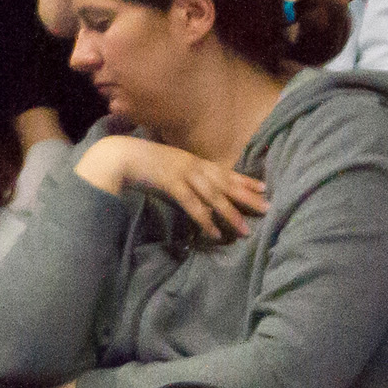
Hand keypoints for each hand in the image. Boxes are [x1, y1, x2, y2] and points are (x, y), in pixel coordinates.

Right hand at [78, 135, 271, 238]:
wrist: (119, 155)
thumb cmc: (141, 160)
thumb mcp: (167, 163)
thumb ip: (182, 172)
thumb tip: (193, 184)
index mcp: (192, 160)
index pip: (224, 171)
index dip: (245, 180)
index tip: (264, 188)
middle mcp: (193, 166)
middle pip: (226, 183)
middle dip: (247, 197)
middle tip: (268, 208)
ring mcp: (183, 174)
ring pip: (213, 196)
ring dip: (230, 213)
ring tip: (245, 230)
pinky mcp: (171, 185)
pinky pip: (192, 205)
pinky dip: (205, 219)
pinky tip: (215, 232)